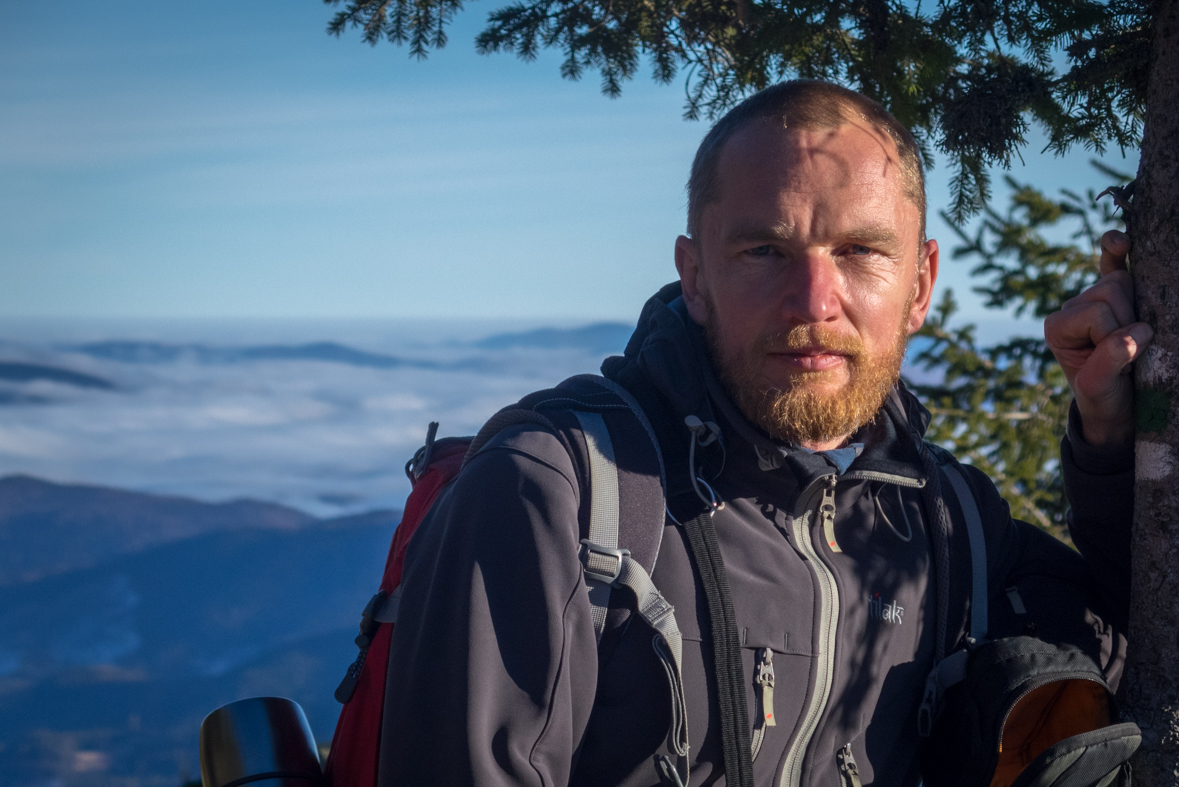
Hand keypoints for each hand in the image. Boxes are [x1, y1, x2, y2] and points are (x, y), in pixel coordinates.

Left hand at [1044, 230, 1152, 447]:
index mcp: (1057, 326)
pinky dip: (1116, 249)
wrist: (1116, 405)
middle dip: (1128, 321)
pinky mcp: (1115, 295)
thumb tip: (1134, 334)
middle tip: (1126, 354)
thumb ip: (1108, 362)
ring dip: (1137, 309)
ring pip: (1123, 280)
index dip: (1115, 336)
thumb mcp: (1100, 388)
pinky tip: (1121, 241)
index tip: (1116, 365)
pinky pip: (1113, 262)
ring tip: (1133, 340)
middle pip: (1111, 290)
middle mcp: (1072, 307)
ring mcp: (1092, 298)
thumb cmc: (1104, 397)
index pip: (1096, 312)